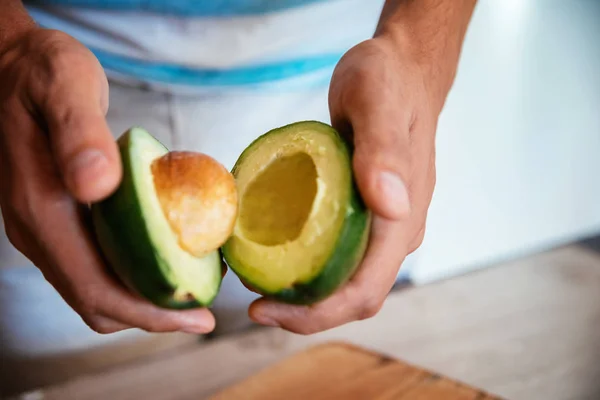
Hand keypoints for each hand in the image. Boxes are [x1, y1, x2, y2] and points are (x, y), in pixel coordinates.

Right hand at [0, 28, 214, 333]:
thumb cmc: (43, 71)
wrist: (9, 67)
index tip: (197, 316)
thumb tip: (97, 185)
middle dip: (151, 315)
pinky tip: (163, 260)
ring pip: (92, 291)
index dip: (148, 311)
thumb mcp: (66, 85)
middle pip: (95, 302)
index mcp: (39, 207)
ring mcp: (42, 230)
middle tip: (202, 313)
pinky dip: (130, 277)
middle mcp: (36, 229)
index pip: (95, 286)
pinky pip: (93, 267)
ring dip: (141, 301)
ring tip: (190, 290)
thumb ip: (80, 133)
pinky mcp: (54, 222)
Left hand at [248, 36, 438, 333]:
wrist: (402, 71)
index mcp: (403, 218)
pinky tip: (274, 252)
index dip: (316, 313)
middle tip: (251, 303)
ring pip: (346, 280)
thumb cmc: (388, 81)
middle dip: (304, 312)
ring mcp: (385, 226)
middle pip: (353, 296)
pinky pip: (339, 255)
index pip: (364, 290)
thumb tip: (390, 207)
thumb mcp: (377, 102)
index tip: (263, 310)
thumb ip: (383, 151)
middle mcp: (398, 231)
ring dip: (304, 295)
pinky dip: (307, 266)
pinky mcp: (367, 214)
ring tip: (256, 280)